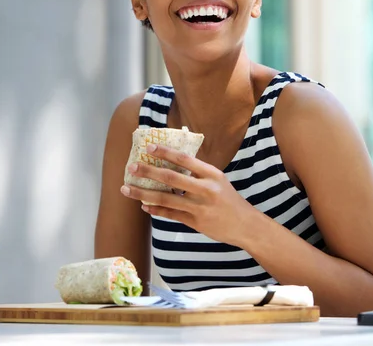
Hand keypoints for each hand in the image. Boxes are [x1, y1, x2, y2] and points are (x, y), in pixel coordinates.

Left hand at [121, 143, 254, 246]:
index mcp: (211, 174)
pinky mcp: (195, 222)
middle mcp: (205, 189)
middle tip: (132, 167)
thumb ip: (198, 172)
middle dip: (148, 172)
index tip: (149, 147)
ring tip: (127, 188)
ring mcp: (200, 207)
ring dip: (144, 193)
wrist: (245, 225)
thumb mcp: (218, 179)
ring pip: (166, 199)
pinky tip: (144, 206)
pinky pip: (171, 214)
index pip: (184, 159)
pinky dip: (156, 210)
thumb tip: (172, 162)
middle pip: (171, 178)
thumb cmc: (228, 198)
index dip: (165, 152)